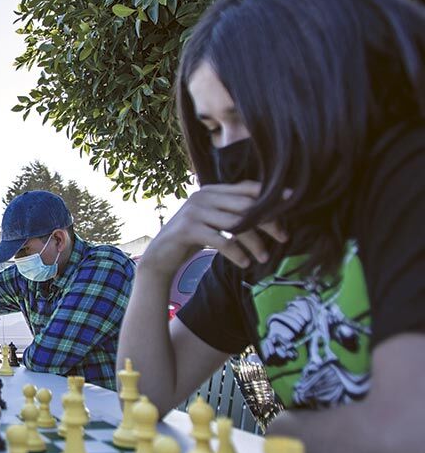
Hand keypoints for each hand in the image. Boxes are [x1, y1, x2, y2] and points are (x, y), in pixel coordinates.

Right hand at [140, 181, 287, 274]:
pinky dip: (236, 253)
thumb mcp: (211, 220)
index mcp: (210, 191)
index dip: (269, 194)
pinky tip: (245, 263)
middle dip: (268, 222)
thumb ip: (230, 212)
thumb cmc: (191, 239)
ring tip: (264, 257)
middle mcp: (202, 197)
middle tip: (283, 238)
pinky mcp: (188, 229)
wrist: (160, 255)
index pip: (245, 188)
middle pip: (245, 206)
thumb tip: (267, 214)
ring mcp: (194, 212)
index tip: (291, 201)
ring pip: (236, 225)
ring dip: (255, 243)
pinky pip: (221, 240)